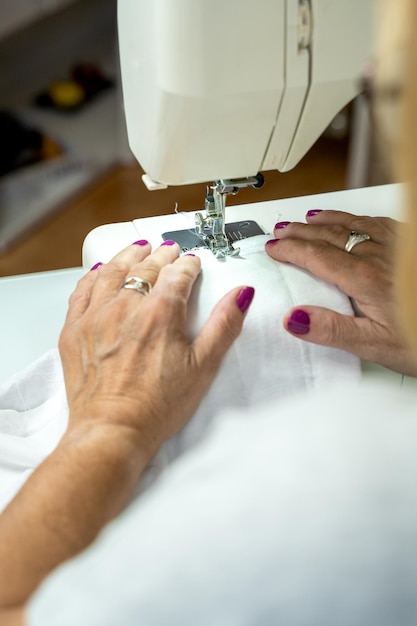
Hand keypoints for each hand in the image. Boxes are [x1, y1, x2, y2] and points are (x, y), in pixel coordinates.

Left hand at [0, 241, 253, 614]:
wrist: (111, 432)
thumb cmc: (158, 405)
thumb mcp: (203, 367)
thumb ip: (224, 325)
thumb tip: (242, 293)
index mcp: (159, 313)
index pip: (177, 275)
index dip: (188, 265)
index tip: (192, 263)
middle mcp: (125, 306)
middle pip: (145, 267)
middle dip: (161, 256)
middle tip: (169, 251)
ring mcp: (95, 316)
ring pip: (112, 271)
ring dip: (128, 256)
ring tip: (138, 248)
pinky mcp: (74, 330)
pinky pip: (82, 290)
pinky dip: (94, 275)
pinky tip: (101, 271)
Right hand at [265, 210, 416, 375]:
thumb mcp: (376, 346)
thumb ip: (333, 331)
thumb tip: (294, 319)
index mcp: (364, 278)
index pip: (315, 256)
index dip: (290, 249)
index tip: (273, 247)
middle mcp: (379, 256)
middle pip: (330, 234)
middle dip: (301, 230)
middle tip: (281, 229)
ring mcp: (397, 248)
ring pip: (353, 223)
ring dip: (325, 219)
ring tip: (307, 217)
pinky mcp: (412, 247)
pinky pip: (380, 222)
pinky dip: (358, 217)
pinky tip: (356, 219)